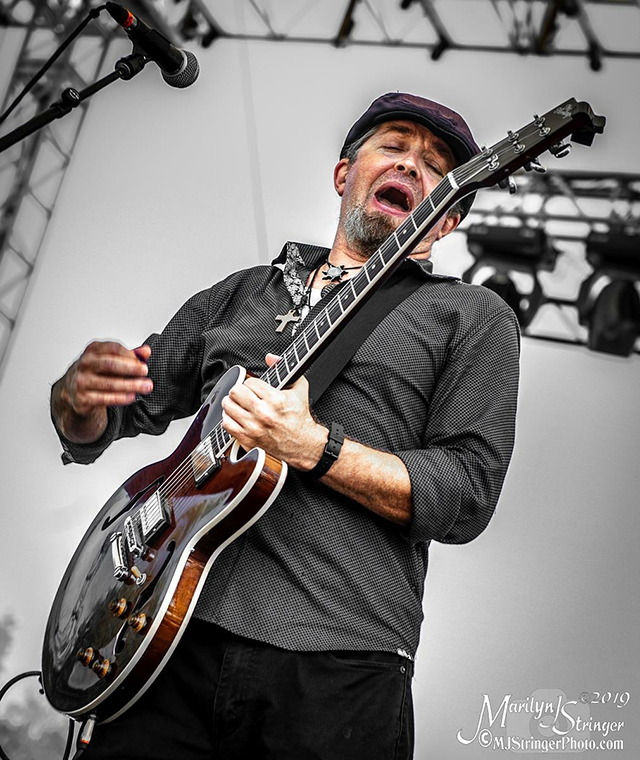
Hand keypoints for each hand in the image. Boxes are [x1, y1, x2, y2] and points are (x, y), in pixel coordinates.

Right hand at [63, 341, 152, 416]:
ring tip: (145, 386)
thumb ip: (130, 356)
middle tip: (145, 371)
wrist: (73, 391)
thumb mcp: (111, 360)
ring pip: (108, 383)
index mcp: (93, 350)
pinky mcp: (82, 398)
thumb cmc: (97, 372)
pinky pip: (104, 398)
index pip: (113, 348)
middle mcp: (85, 364)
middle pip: (109, 364)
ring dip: (130, 385)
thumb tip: (146, 351)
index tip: (142, 362)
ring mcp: (82, 381)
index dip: (130, 355)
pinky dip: (120, 398)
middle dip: (130, 368)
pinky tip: (132, 396)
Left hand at [220, 353, 326, 469]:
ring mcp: (253, 428)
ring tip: (239, 404)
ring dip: (232, 403)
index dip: (251, 383)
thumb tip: (270, 357)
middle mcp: (263, 414)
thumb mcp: (299, 388)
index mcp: (275, 400)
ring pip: (228, 406)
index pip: (249, 382)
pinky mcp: (247, 439)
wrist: (303, 444)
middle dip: (239, 391)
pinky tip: (237, 417)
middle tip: (243, 394)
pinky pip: (226, 424)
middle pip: (235, 392)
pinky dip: (229, 418)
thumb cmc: (299, 417)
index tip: (255, 388)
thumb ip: (284, 369)